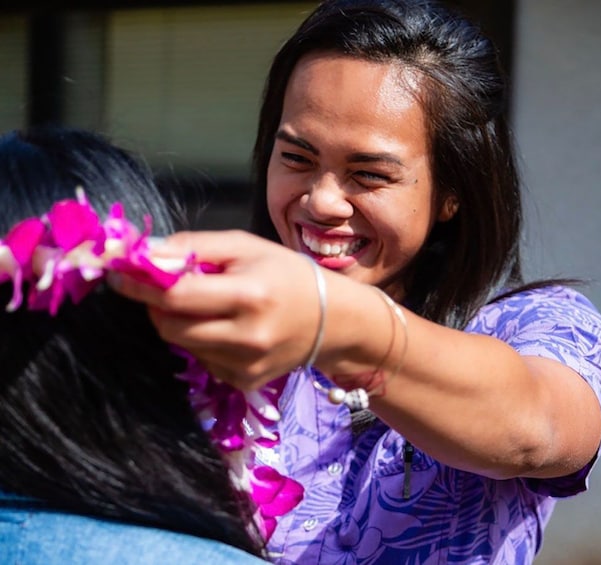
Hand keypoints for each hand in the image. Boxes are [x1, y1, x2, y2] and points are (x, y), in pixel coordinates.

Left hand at [109, 230, 322, 389]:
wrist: (332, 319)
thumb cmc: (286, 274)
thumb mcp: (245, 246)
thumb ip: (195, 246)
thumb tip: (145, 253)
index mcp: (249, 295)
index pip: (176, 295)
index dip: (141, 284)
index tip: (119, 274)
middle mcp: (247, 337)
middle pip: (170, 326)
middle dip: (158, 306)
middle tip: (168, 288)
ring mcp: (245, 365)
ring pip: (182, 344)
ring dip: (180, 322)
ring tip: (209, 305)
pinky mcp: (245, 382)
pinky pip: (202, 360)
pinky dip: (201, 341)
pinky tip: (227, 329)